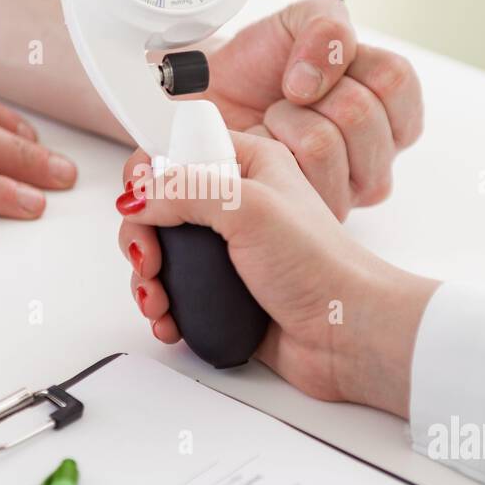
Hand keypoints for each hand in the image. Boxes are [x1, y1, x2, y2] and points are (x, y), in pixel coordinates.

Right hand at [116, 133, 438, 415]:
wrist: (347, 334)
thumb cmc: (321, 266)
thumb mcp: (250, 208)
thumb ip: (186, 190)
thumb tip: (137, 195)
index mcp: (248, 166)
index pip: (179, 150)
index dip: (149, 173)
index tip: (137, 201)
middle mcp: (236, 205)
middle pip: (158, 207)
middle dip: (141, 236)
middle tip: (149, 260)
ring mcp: (228, 250)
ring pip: (161, 253)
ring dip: (146, 278)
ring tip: (157, 299)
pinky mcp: (223, 291)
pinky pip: (175, 292)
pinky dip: (162, 307)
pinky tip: (168, 319)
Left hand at [203, 0, 422, 218]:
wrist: (213, 92)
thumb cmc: (263, 65)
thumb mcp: (302, 21)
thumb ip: (328, 27)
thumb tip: (319, 76)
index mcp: (391, 108)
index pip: (396, 79)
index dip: (347, 62)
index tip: (315, 64)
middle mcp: (379, 153)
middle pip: (361, 115)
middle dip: (311, 94)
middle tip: (291, 96)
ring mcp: (350, 188)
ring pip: (325, 145)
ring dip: (286, 121)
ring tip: (275, 121)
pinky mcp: (315, 212)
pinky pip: (294, 173)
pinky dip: (268, 148)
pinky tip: (265, 148)